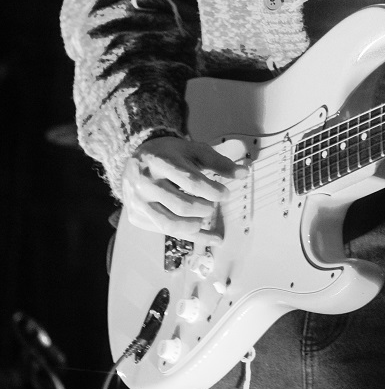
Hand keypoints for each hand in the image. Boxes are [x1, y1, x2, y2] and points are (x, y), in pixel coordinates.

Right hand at [121, 136, 247, 242]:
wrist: (135, 159)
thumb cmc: (170, 154)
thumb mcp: (193, 151)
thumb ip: (219, 162)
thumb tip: (244, 173)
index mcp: (160, 161)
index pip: (190, 182)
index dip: (212, 191)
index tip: (226, 194)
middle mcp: (145, 183)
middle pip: (181, 205)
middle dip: (204, 209)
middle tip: (213, 206)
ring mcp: (138, 202)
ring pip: (170, 224)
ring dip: (196, 227)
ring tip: (206, 219)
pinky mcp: (136, 217)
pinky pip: (165, 231)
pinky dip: (189, 237)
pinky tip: (208, 237)